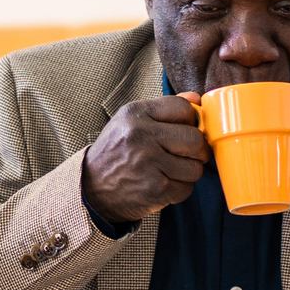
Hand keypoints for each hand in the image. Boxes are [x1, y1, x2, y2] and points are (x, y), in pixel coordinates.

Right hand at [81, 93, 208, 225]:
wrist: (92, 189)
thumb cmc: (117, 152)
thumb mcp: (130, 122)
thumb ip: (164, 108)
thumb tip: (196, 99)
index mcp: (135, 114)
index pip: (183, 109)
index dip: (190, 120)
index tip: (184, 129)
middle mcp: (141, 137)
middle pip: (195, 139)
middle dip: (197, 149)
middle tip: (188, 154)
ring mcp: (148, 165)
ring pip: (195, 167)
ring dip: (188, 171)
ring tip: (171, 170)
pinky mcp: (155, 190)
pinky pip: (187, 188)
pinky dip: (179, 189)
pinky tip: (163, 184)